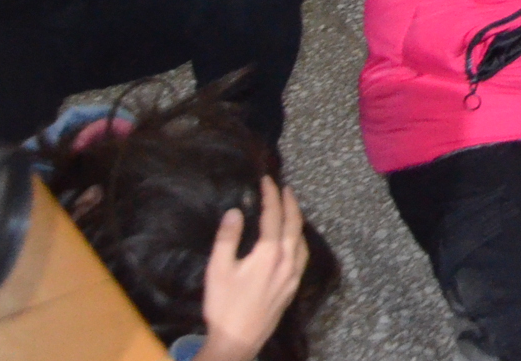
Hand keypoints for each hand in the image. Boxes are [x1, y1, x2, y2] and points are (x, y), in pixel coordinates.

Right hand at [191, 176, 308, 360]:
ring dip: (297, 221)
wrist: (238, 340)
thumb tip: (236, 211)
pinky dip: (299, 240)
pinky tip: (293, 242)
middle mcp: (286, 261)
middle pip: (294, 225)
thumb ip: (228, 238)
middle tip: (286, 188)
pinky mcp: (292, 288)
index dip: (271, 195)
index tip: (267, 180)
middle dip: (290, 203)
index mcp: (269, 253)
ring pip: (301, 240)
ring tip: (291, 210)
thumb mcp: (218, 270)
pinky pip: (302, 256)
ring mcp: (292, 275)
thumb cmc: (224, 305)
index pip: (274, 216)